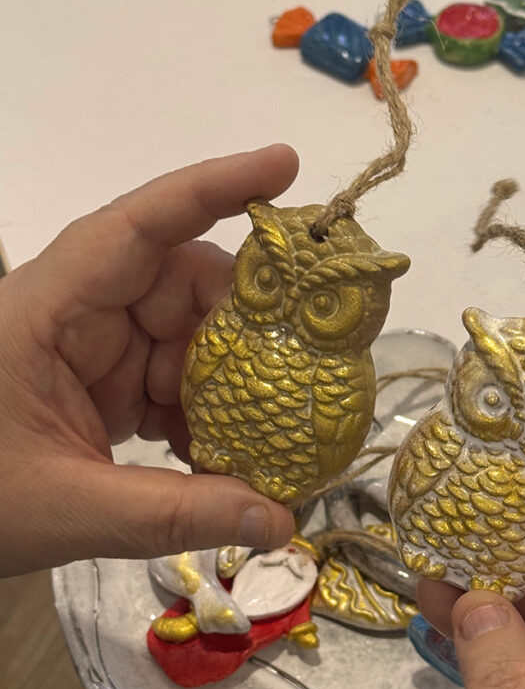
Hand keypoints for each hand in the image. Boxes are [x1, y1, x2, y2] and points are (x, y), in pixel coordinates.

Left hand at [0, 146, 299, 575]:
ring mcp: (95, 351)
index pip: (138, 226)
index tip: (287, 168)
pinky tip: (231, 458)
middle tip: (310, 361)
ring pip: (189, 338)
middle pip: (182, 285)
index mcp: (50, 309)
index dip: (213, 188)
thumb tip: (281, 521)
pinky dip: (208, 417)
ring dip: (233, 382)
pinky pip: (175, 382)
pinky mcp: (105, 388)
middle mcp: (79, 314)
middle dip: (247, 322)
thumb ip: (174, 514)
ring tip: (277, 425)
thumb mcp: (66, 507)